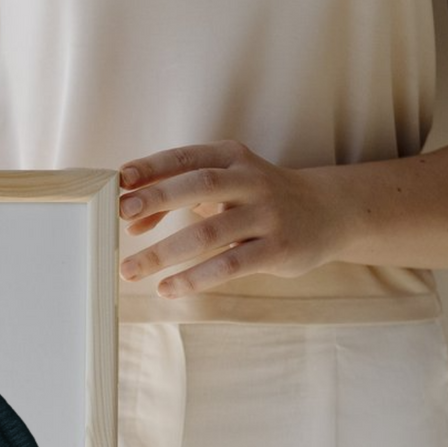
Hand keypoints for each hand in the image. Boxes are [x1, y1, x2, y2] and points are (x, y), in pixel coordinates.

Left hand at [116, 141, 347, 296]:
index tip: (119, 180)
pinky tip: (167, 289)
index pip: (185, 157)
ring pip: (208, 232)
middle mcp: (250, 180)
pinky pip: (229, 265)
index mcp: (231, 157)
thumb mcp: (225, 185)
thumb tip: (131, 224)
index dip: (152, 167)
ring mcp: (267, 214)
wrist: (328, 211)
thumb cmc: (258, 198)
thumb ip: (179, 196)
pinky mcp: (277, 249)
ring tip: (130, 269)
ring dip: (163, 252)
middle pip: (198, 185)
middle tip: (120, 215)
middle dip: (157, 198)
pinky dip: (194, 278)